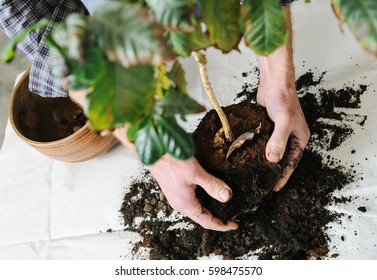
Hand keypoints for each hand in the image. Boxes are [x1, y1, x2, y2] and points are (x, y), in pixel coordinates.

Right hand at [69, 89, 237, 231]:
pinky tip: (209, 192)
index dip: (222, 225)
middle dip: (218, 218)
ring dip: (210, 209)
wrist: (154, 151)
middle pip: (202, 216)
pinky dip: (204, 200)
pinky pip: (192, 200)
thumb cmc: (172, 161)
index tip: (234, 225)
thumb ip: (212, 185)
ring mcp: (177, 197)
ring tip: (224, 207)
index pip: (207, 221)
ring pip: (198, 208)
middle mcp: (180, 204)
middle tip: (233, 217)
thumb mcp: (196, 173)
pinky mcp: (176, 189)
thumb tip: (227, 197)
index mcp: (186, 204)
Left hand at [257, 84, 309, 191]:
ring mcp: (277, 132)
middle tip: (263, 182)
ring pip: (271, 150)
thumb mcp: (284, 121)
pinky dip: (256, 148)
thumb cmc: (284, 99)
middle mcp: (289, 137)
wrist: (274, 83)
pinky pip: (262, 141)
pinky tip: (247, 155)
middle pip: (282, 158)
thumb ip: (278, 140)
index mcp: (299, 138)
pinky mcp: (267, 127)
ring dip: (264, 160)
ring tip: (254, 172)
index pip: (292, 162)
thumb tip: (273, 159)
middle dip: (274, 171)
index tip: (275, 187)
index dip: (284, 176)